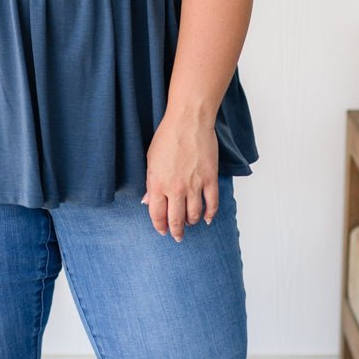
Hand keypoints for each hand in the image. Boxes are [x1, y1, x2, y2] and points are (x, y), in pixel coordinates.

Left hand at [142, 114, 219, 239]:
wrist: (188, 122)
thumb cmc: (167, 137)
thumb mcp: (150, 160)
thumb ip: (150, 183)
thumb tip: (147, 201)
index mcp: (157, 184)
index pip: (157, 214)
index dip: (159, 226)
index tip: (162, 231)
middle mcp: (175, 189)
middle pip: (176, 219)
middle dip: (176, 231)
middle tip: (177, 236)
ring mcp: (194, 185)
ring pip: (194, 214)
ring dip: (192, 222)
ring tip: (191, 223)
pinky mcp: (210, 179)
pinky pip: (212, 203)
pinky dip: (210, 214)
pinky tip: (208, 218)